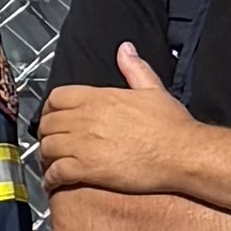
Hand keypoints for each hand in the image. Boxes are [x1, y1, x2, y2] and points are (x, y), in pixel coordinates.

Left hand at [34, 47, 196, 198]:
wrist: (183, 154)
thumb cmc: (172, 125)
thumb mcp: (153, 89)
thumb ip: (134, 68)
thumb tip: (125, 49)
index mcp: (98, 98)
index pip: (56, 97)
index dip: (51, 108)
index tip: (55, 117)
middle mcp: (86, 119)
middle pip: (48, 123)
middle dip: (47, 133)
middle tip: (51, 141)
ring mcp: (84, 144)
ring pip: (47, 147)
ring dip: (46, 156)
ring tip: (51, 162)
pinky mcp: (88, 169)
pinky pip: (57, 172)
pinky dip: (51, 178)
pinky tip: (54, 181)